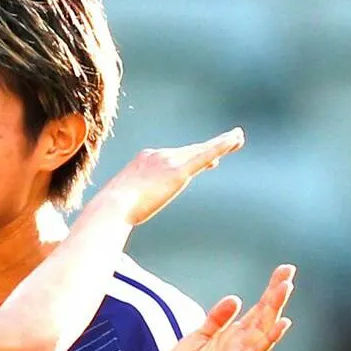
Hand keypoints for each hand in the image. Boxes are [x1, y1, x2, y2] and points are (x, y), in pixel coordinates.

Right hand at [97, 128, 244, 225]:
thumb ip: (130, 199)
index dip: (191, 156)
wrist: (112, 206)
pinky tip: (234, 140)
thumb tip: (123, 212)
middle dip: (211, 147)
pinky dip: (221, 146)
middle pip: (190, 150)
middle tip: (231, 141)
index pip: (173, 156)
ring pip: (201, 150)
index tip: (206, 160)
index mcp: (144, 160)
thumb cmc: (112, 209)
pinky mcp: (178, 171)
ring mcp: (168, 161)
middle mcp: (158, 155)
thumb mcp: (121, 201)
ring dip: (223, 143)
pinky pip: (205, 155)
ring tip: (238, 138)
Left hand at [155, 264, 295, 350]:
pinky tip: (278, 327)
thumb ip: (217, 320)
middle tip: (289, 274)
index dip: (270, 290)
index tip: (285, 270)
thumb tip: (236, 298)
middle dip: (275, 296)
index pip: (257, 310)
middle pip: (262, 318)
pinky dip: (264, 341)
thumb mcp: (199, 337)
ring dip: (273, 312)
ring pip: (260, 332)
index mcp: (232, 337)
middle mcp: (238, 347)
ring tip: (285, 291)